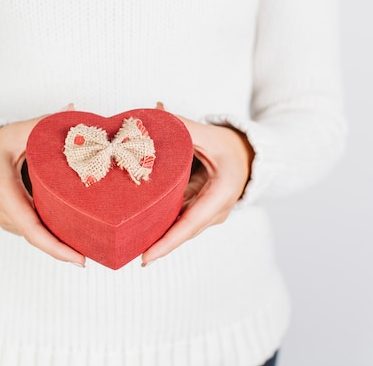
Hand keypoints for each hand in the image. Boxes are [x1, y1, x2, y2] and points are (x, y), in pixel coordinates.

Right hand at [0, 104, 85, 266]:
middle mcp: (5, 213)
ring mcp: (7, 221)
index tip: (79, 259)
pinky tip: (77, 235)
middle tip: (98, 253)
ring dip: (62, 245)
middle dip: (67, 251)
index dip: (56, 247)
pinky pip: (36, 231)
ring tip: (92, 246)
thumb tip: (72, 109)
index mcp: (5, 193)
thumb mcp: (16, 132)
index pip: (33, 229)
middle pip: (39, 239)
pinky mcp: (13, 221)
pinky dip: (54, 235)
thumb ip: (43, 123)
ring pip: (38, 237)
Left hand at [141, 103, 253, 265]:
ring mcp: (208, 214)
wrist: (249, 155)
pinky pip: (177, 220)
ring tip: (125, 243)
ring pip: (178, 229)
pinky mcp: (199, 211)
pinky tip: (136, 225)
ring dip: (154, 235)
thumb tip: (155, 114)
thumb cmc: (230, 146)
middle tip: (123, 249)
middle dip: (154, 244)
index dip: (167, 242)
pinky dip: (159, 222)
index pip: (190, 224)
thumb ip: (183, 127)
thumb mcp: (209, 135)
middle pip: (181, 232)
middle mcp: (216, 211)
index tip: (145, 258)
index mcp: (221, 194)